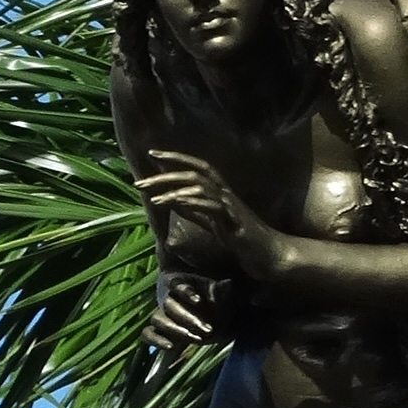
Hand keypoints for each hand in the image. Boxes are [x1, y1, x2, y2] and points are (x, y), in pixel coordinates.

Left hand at [136, 152, 281, 277]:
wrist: (267, 254)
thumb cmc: (241, 238)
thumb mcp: (211, 222)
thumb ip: (192, 210)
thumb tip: (170, 199)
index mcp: (219, 191)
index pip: (196, 166)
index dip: (175, 158)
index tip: (152, 153)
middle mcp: (225, 192)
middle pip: (194, 172)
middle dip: (166, 174)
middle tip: (140, 181)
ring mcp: (230, 204)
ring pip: (201, 185)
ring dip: (174, 189)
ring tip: (152, 197)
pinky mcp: (233, 219)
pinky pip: (211, 205)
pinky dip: (192, 202)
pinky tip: (175, 203)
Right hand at [145, 272, 225, 354]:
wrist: (213, 320)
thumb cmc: (216, 304)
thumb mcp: (222, 297)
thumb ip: (223, 291)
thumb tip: (229, 283)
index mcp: (180, 284)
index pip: (176, 284)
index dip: (185, 291)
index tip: (199, 300)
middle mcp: (168, 298)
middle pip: (167, 304)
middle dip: (187, 318)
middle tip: (208, 329)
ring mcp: (162, 315)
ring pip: (158, 319)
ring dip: (175, 329)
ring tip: (197, 338)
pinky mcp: (158, 331)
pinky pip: (148, 334)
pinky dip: (156, 340)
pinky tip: (171, 347)